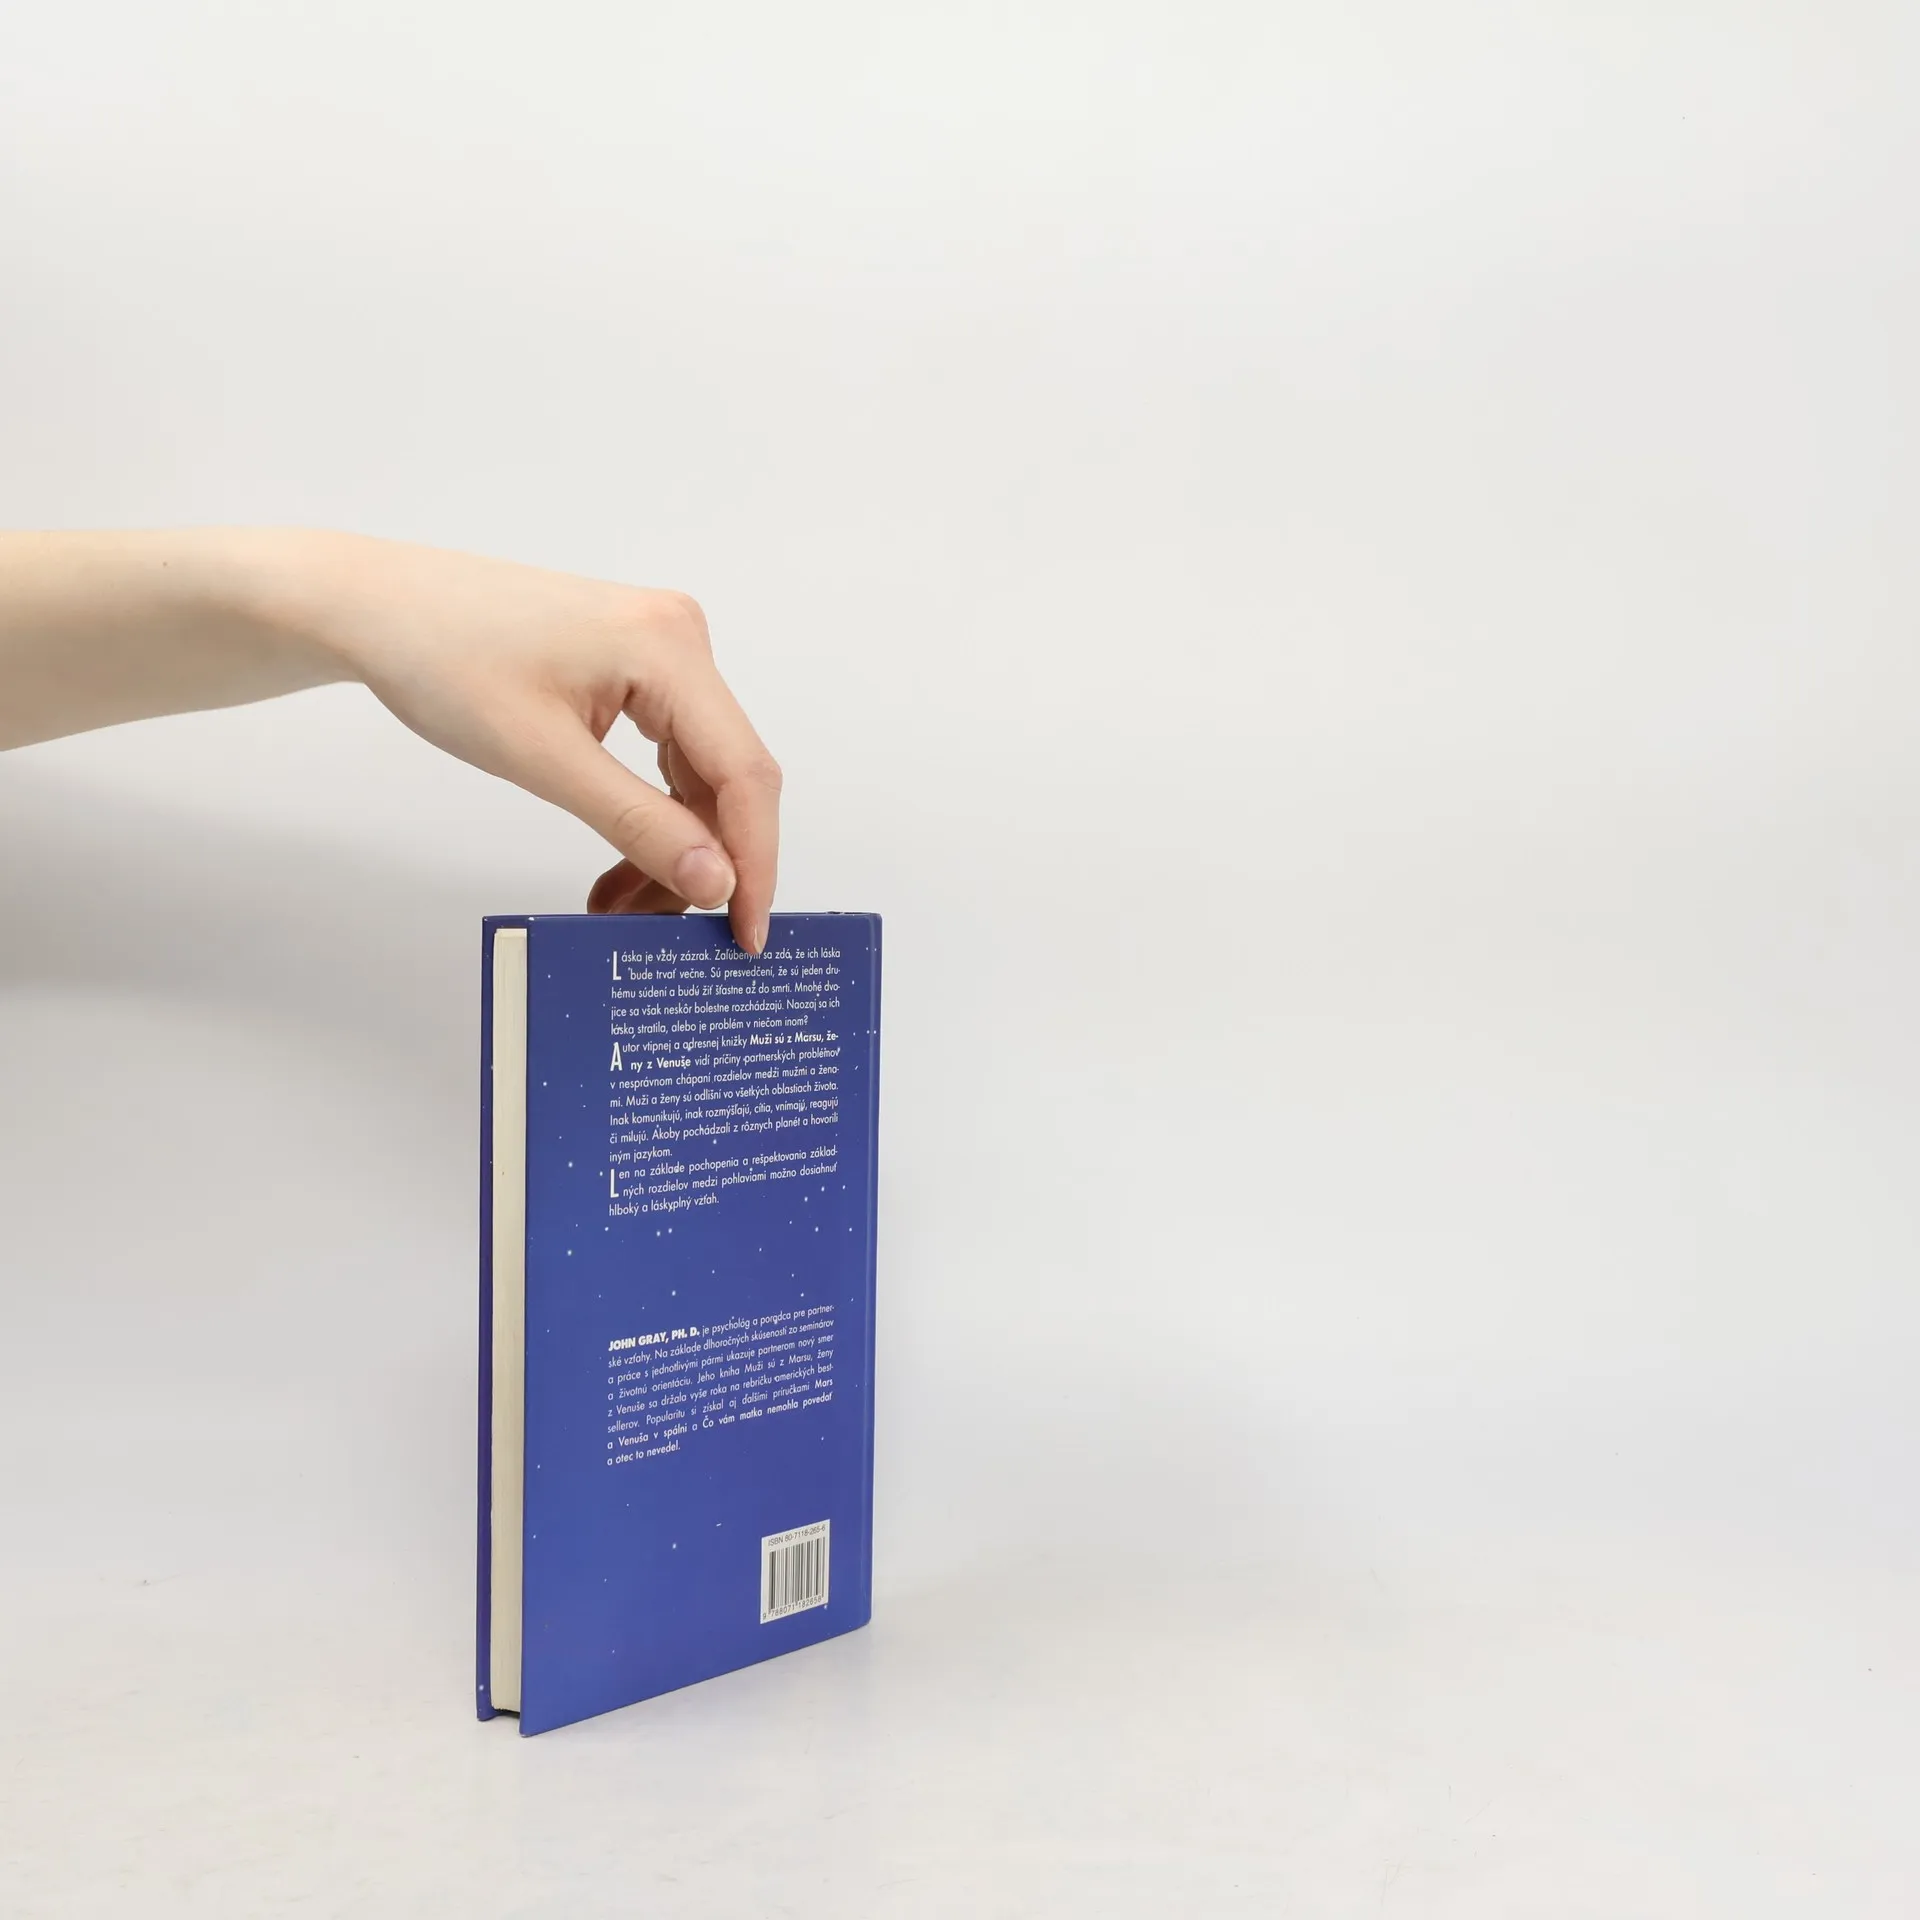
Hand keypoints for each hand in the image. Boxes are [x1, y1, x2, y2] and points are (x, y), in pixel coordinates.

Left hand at [287, 533, 780, 950]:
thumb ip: (637, 823)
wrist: (377, 607)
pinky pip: (668, 755)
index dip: (754, 861)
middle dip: (704, 861)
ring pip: (697, 774)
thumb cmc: (441, 659)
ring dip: (673, 845)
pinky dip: (649, 813)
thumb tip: (714, 883)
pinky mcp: (636, 667)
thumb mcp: (542, 758)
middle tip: (667, 931)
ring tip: (623, 906)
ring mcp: (660, 650)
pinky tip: (621, 863)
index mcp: (669, 646)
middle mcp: (680, 639)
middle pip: (727, 776)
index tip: (745, 933)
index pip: (743, 773)